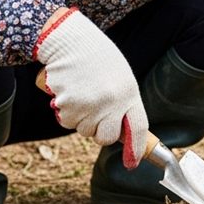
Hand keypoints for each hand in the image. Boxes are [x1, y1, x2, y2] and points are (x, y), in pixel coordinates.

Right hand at [33, 8, 148, 167]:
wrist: (70, 39)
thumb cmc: (96, 57)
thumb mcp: (119, 76)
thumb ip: (122, 102)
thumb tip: (120, 131)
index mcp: (129, 92)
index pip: (138, 128)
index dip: (136, 149)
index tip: (133, 164)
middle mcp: (112, 102)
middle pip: (106, 137)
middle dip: (99, 131)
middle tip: (94, 111)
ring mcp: (90, 104)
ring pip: (83, 130)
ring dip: (80, 118)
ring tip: (81, 92)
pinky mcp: (69, 104)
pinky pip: (66, 121)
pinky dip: (65, 111)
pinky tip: (69, 91)